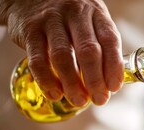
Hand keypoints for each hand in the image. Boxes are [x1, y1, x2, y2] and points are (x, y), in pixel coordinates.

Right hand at [6, 0, 122, 105]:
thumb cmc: (69, 18)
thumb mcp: (90, 22)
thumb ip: (101, 48)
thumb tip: (109, 86)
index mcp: (96, 13)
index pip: (109, 40)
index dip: (114, 66)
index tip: (114, 87)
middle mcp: (75, 14)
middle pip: (88, 50)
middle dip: (95, 80)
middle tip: (99, 99)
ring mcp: (51, 21)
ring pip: (63, 56)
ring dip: (72, 83)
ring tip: (78, 101)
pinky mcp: (30, 30)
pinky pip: (38, 60)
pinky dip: (47, 80)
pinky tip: (54, 94)